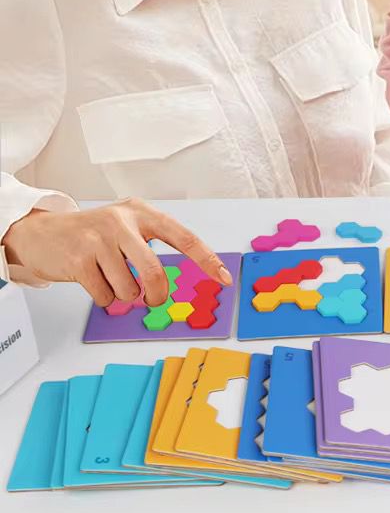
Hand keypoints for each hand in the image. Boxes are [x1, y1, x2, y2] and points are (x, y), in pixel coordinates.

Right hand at [2, 197, 231, 306]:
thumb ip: (150, 246)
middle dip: (156, 294)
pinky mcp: (78, 259)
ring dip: (123, 295)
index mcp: (142, 213)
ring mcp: (99, 239)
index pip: (184, 237)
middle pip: (155, 273)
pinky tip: (93, 280)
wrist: (41, 233)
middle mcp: (123, 222)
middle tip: (152, 299)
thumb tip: (170, 283)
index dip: (207, 260)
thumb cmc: (94, 234)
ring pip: (129, 289)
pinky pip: (104, 296)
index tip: (225, 278)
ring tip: (110, 279)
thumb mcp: (126, 228)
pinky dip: (103, 298)